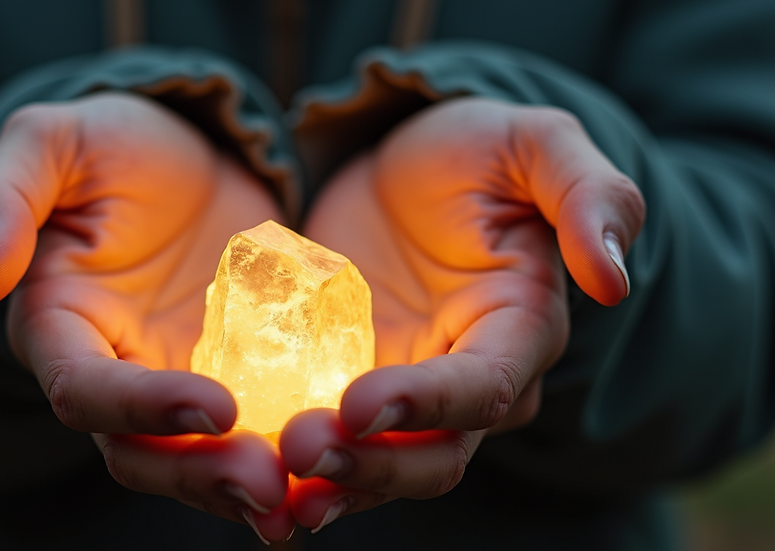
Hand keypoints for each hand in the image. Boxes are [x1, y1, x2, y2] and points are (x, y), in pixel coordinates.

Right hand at [0, 92, 293, 541]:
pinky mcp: (238, 378)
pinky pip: (260, 432)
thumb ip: (2, 200)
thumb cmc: (110, 146)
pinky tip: (344, 467)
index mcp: (61, 327)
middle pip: (141, 453)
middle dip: (201, 475)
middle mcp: (116, 372)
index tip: (217, 407)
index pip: (84, 390)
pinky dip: (292, 458)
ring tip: (309, 500)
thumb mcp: (51, 144)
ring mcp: (179, 382)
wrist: (185, 156)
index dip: (142, 408)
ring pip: (200, 461)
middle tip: (271, 487)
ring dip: (248, 488)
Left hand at [280, 97, 644, 530]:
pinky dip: (291, 468)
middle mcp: (468, 380)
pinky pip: (327, 442)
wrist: (405, 167)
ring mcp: (405, 393)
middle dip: (371, 464)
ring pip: (378, 467)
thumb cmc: (475, 151)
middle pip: (433, 454)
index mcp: (520, 330)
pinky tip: (244, 471)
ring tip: (268, 492)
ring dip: (329, 486)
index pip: (486, 388)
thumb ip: (586, 196)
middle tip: (299, 451)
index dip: (430, 404)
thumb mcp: (534, 145)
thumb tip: (612, 279)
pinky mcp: (348, 388)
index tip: (361, 406)